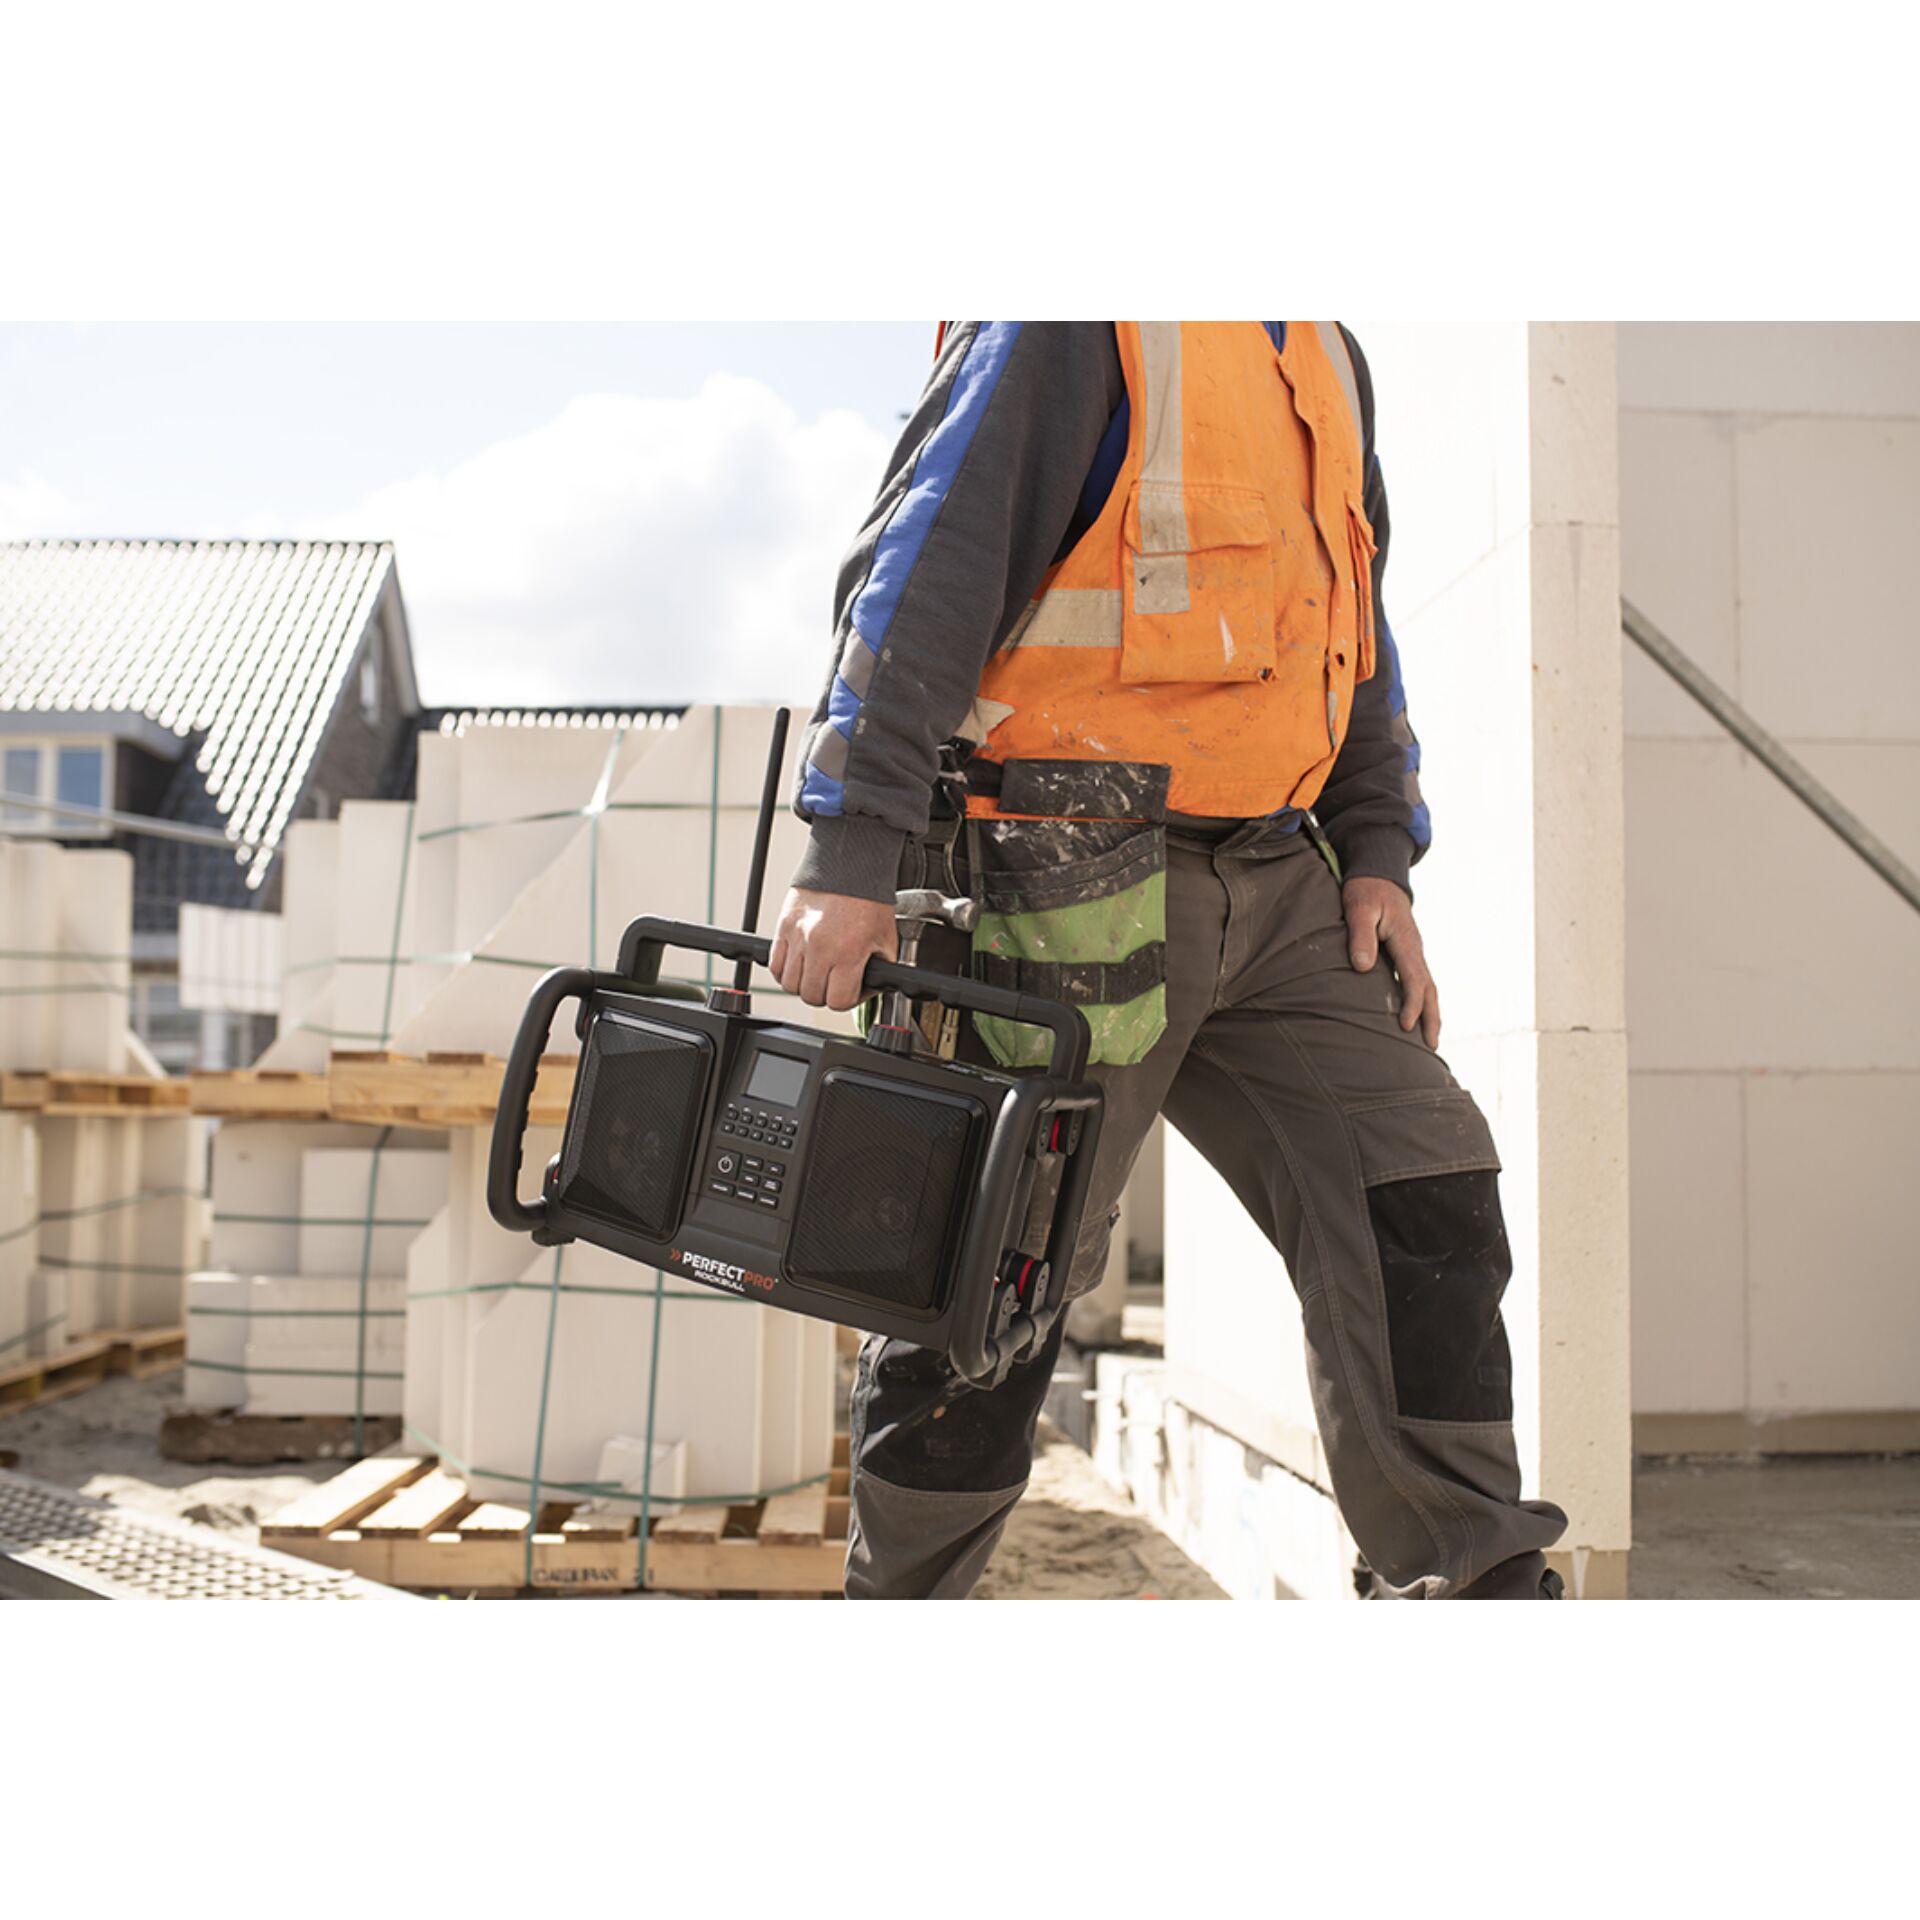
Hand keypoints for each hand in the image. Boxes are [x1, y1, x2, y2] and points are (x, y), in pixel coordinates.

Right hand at [769, 887, 898, 1011]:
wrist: (849, 865)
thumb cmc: (868, 900)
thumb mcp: (885, 940)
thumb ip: (877, 970)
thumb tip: (867, 990)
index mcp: (848, 951)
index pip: (838, 1001)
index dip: (848, 999)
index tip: (851, 989)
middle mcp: (819, 947)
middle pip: (812, 996)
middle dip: (825, 993)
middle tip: (834, 980)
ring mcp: (798, 937)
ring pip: (790, 985)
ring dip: (804, 984)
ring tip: (817, 972)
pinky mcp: (783, 928)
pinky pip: (776, 965)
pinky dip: (786, 971)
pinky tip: (800, 964)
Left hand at [1343, 876, 1439, 1049]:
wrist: (1378, 873)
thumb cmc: (1365, 890)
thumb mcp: (1359, 908)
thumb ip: (1360, 936)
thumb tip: (1362, 967)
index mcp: (1405, 940)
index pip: (1414, 979)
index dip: (1412, 1004)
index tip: (1404, 1026)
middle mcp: (1415, 948)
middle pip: (1430, 988)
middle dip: (1432, 1017)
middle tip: (1431, 1046)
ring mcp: (1413, 951)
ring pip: (1428, 986)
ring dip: (1431, 1012)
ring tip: (1429, 1039)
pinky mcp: (1406, 952)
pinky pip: (1419, 980)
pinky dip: (1422, 1000)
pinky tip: (1415, 1015)